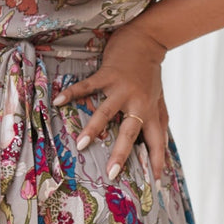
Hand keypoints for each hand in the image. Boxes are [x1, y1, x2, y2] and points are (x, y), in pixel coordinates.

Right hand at [52, 18, 168, 183]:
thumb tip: (165, 146)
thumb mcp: (160, 99)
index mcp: (151, 111)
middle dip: (120, 153)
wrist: (147, 41)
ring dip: (93, 128)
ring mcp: (122, 88)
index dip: (158, 161)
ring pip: (106, 112)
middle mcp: (138, 102)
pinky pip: (88, 86)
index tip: (156, 183)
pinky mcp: (108, 74)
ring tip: (80, 145)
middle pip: (129, 132)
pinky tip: (58, 101)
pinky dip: (72, 93)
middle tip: (112, 174)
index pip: (156, 141)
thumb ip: (160, 121)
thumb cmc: (151, 74)